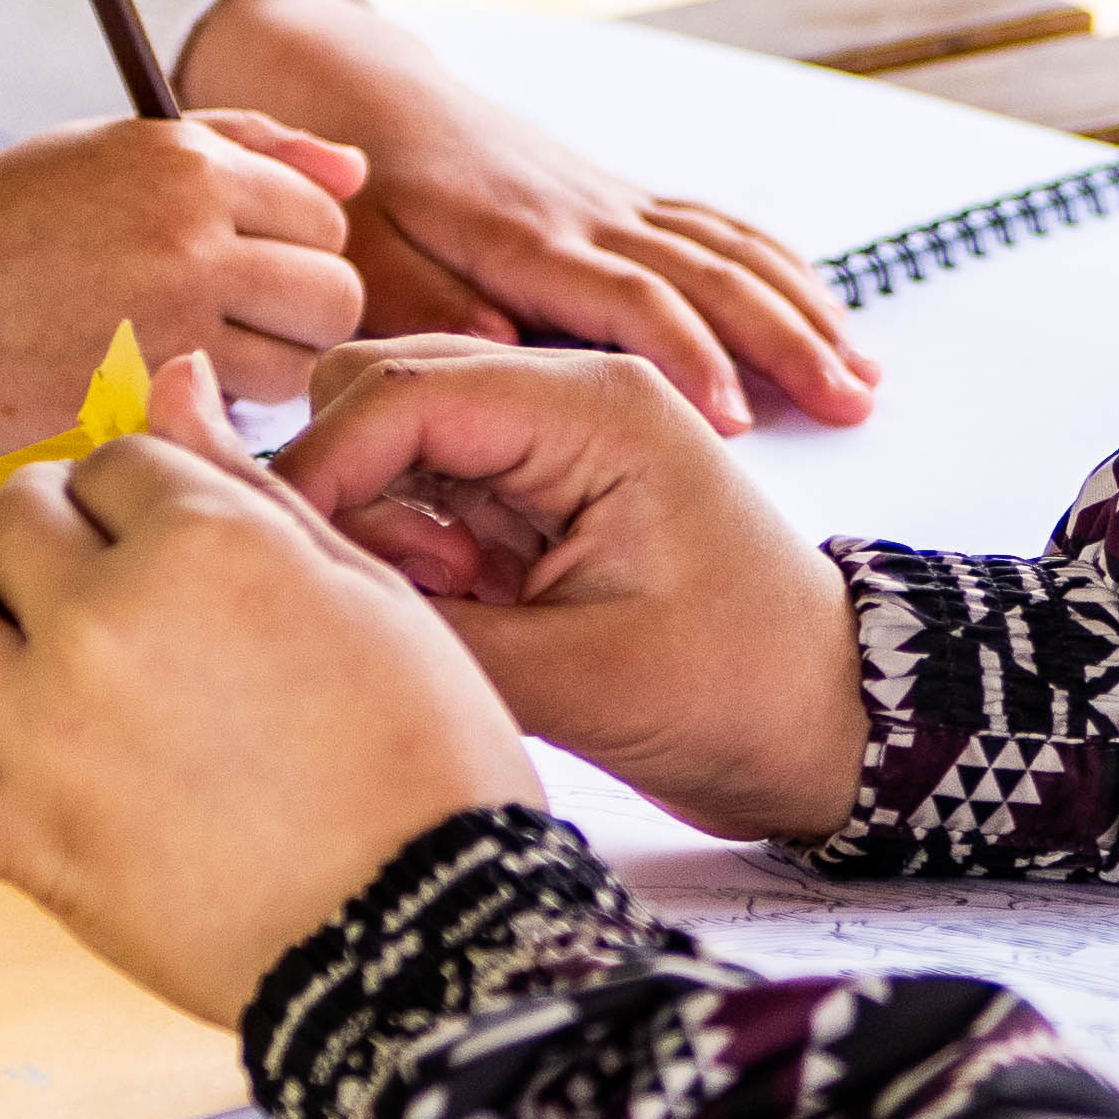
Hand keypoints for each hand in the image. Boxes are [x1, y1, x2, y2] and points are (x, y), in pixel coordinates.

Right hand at [0, 116, 365, 446]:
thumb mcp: (120, 148)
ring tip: (189, 360)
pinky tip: (147, 394)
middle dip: (298, 320)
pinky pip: (224, 426)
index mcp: (189, 167)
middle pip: (335, 301)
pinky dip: (201, 421)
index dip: (295, 256)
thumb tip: (355, 174)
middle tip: (235, 329)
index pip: (328, 224)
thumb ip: (249, 148)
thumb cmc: (7, 219)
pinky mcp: (131, 404)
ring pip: (294, 374)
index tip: (247, 274)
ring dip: (258, 378)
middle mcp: (187, 241)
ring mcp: (161, 329)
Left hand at [0, 371, 541, 1017]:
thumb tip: (174, 379)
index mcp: (209, 543)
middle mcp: (109, 621)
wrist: (424, 934)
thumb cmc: (424, 771)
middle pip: (14, 517)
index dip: (140, 497)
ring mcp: (49, 729)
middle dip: (51, 536)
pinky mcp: (20, 835)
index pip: (115, 460)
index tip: (161, 539)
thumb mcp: (367, 592)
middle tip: (95, 587)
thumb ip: (248, 483)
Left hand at [179, 0, 873, 431]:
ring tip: (865, 380)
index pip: (629, 297)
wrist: (370, 93)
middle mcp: (589, 215)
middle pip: (710, 273)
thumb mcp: (363, 253)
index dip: (687, 355)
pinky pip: (723, 229)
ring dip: (804, 311)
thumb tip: (502, 350)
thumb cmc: (362, 194)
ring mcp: (617, 202)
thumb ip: (426, 304)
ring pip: (732, 250)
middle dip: (787, 340)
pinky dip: (784, 272)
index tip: (738, 420)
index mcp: (525, 238)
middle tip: (850, 406)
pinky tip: (827, 315)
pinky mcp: (627, 199)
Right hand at [276, 336, 867, 843]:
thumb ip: (433, 631)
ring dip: (386, 524)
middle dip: (350, 490)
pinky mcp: (535, 498)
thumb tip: (304, 600)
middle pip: (380, 390)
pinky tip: (471, 612)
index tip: (289, 560)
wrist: (830, 728)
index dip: (320, 471)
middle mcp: (567, 397)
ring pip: (394, 443)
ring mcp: (549, 444)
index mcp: (595, 403)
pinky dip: (414, 550)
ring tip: (458, 608)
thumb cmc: (739, 694)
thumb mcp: (579, 679)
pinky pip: (426, 494)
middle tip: (410, 595)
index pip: (399, 392)